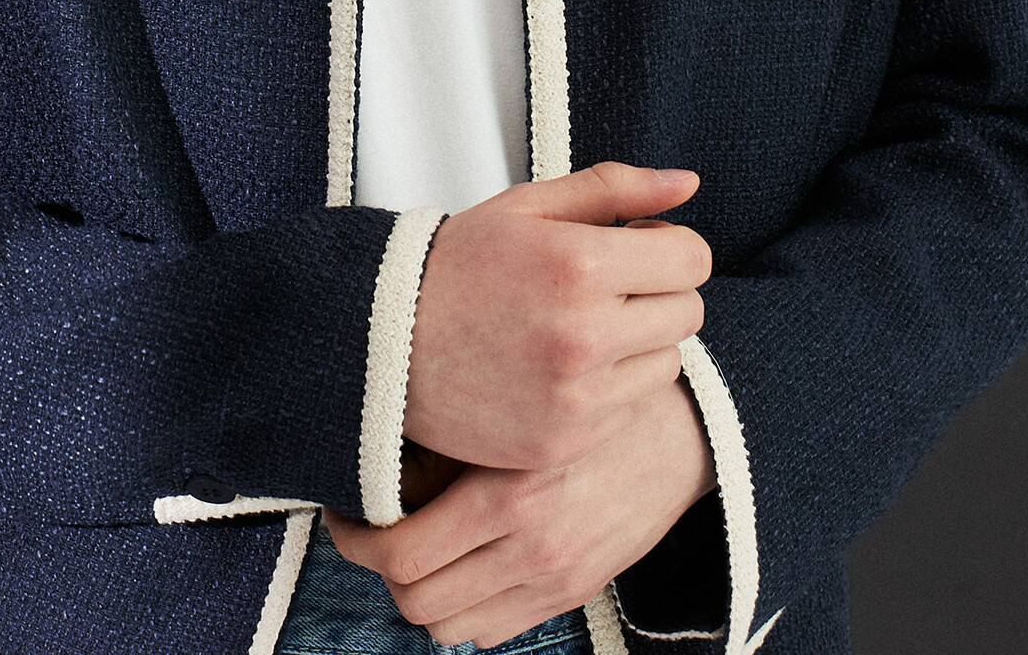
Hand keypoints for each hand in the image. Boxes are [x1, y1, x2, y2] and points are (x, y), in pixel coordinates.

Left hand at [325, 366, 716, 648]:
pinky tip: (458, 563)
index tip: (343, 508)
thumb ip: (463, 427)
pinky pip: (491, 633)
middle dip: (376, 566)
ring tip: (409, 545)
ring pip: (446, 625)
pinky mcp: (571, 595)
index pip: (400, 552)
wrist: (684, 432)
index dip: (352, 537)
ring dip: (418, 592)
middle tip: (364, 526)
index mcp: (510, 493)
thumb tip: (386, 445)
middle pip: (414, 597)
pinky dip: (462, 609)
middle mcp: (529, 549)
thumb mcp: (524, 398)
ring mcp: (552, 580)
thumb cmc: (594, 395)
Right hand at [402, 162, 709, 471]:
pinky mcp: (564, 442)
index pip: (692, 259)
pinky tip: (563, 368)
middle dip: (660, 291)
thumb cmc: (460, 264)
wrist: (384, 343)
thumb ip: (616, 188)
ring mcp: (576, 397)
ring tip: (582, 328)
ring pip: (666, 364)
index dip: (669, 246)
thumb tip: (689, 182)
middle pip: (688, 312)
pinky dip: (610, 388)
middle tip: (609, 286)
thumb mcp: (530, 206)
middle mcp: (585, 334)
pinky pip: (630, 410)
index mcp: (580, 264)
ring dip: (640, 343)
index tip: (638, 247)